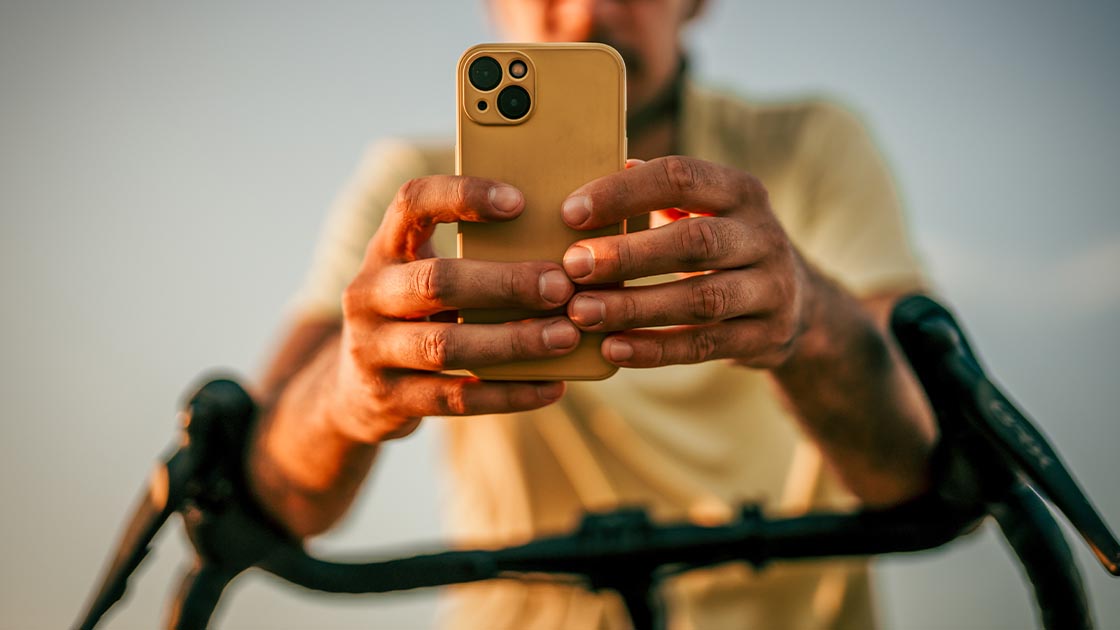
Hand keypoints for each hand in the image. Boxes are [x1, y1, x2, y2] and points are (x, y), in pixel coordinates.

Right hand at [333, 175, 580, 442]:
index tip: (519, 201)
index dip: (461, 195)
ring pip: (444, 346)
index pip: (412, 203)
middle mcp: (368, 294)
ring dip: (512, 342)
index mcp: (384, 249)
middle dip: (504, 284)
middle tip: (562, 287)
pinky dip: (507, 394)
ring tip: (566, 336)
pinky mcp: (389, 399)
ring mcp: (371, 350)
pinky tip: (552, 387)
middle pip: (435, 282)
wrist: (355, 391)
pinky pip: (454, 399)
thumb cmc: (418, 315)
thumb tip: (568, 242)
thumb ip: (473, 256)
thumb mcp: (423, 274)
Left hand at [560, 156, 809, 369]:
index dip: (624, 193)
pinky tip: (613, 348)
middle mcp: (763, 236)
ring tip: (582, 313)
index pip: (681, 178)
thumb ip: (655, 193)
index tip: (571, 213)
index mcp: (740, 191)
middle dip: (627, 254)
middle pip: (695, 241)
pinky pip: (705, 346)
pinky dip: (656, 349)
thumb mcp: (704, 209)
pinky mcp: (765, 337)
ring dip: (635, 307)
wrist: (797, 305)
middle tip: (572, 267)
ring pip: (702, 299)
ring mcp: (771, 289)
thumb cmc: (721, 245)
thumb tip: (597, 178)